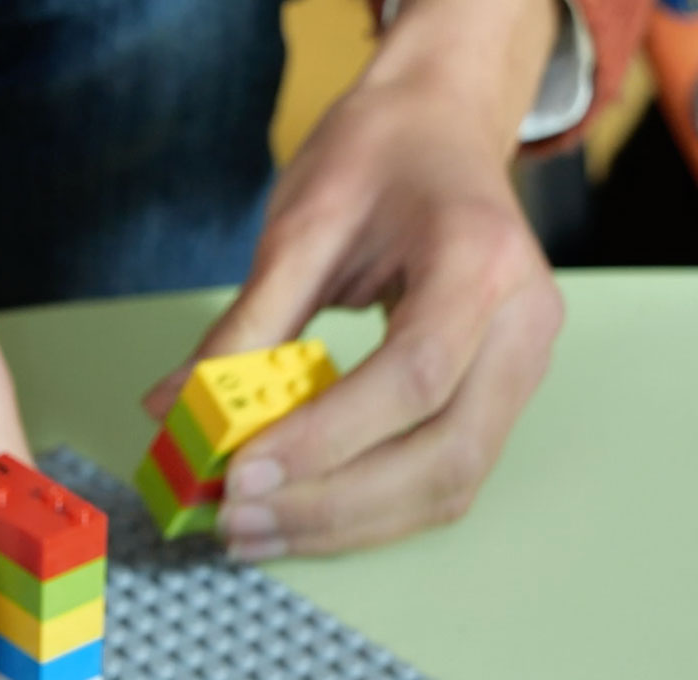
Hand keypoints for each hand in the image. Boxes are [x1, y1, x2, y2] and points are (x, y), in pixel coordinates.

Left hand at [142, 0, 565, 559]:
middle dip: (334, 505)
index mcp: (480, 258)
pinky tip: (301, 517)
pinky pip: (444, 478)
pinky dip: (371, 512)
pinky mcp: (501, 397)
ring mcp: (525, 367)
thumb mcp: (301, 222)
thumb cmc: (379, 157)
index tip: (242, 475)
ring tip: (255, 533)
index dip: (328, 438)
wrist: (443, 127)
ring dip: (349, 525)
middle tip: (237, 522)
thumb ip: (246, 323)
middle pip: (446, 453)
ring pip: (451, 485)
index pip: (414, 375)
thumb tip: (172, 409)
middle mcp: (524, 323)